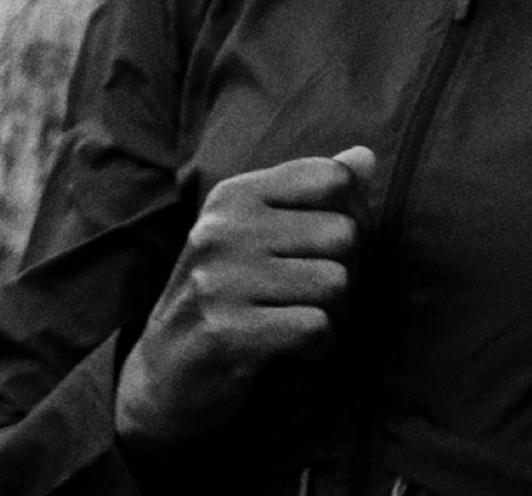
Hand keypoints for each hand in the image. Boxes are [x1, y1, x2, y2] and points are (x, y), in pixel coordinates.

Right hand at [114, 146, 374, 448]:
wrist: (165, 375)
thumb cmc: (227, 297)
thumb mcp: (259, 234)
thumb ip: (313, 194)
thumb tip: (367, 155)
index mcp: (234, 195)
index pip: (333, 179)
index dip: (353, 217)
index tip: (326, 250)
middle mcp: (222, 230)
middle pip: (344, 234)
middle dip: (345, 273)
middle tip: (309, 297)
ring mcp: (218, 281)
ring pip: (336, 284)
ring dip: (331, 314)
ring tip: (297, 322)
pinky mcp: (224, 333)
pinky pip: (315, 328)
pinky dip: (318, 347)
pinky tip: (292, 351)